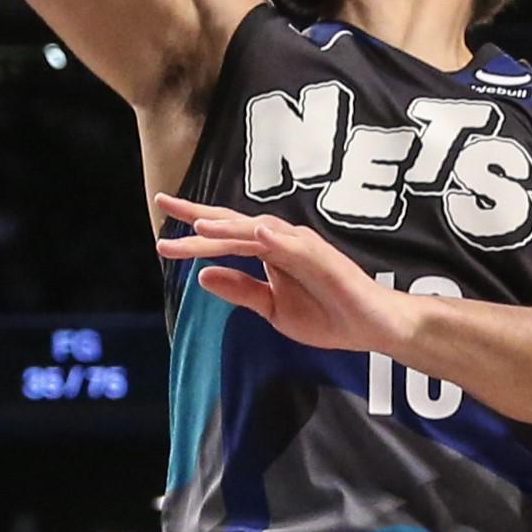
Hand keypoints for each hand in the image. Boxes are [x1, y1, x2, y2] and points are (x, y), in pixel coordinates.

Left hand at [153, 195, 414, 356]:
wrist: (370, 328)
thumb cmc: (328, 315)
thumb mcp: (274, 309)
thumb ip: (242, 291)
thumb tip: (202, 276)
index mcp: (269, 252)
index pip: (225, 237)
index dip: (194, 233)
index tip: (161, 236)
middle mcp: (282, 242)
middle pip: (234, 224)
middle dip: (199, 215)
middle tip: (164, 203)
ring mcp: (303, 247)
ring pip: (259, 231)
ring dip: (230, 227)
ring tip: (199, 225)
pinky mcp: (324, 259)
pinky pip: (297, 246)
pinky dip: (276, 239)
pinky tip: (256, 234)